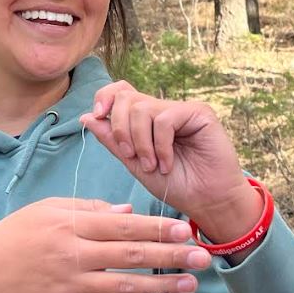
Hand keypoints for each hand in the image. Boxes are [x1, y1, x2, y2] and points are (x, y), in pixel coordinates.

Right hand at [0, 197, 210, 292]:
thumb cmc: (14, 236)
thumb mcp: (47, 210)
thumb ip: (88, 210)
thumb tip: (126, 212)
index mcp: (71, 225)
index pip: (124, 225)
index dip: (157, 227)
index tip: (186, 227)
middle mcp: (74, 255)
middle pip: (131, 254)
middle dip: (170, 254)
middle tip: (202, 255)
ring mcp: (71, 285)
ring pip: (124, 286)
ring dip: (161, 286)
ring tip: (189, 284)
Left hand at [79, 80, 259, 235]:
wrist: (206, 201)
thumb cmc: (174, 184)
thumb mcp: (134, 164)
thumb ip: (112, 141)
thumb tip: (87, 116)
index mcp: (144, 118)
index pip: (119, 91)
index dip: (104, 97)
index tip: (97, 115)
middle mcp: (161, 109)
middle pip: (125, 97)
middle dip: (120, 129)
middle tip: (130, 155)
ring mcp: (180, 109)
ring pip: (141, 109)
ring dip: (141, 143)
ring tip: (152, 165)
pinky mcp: (198, 112)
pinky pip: (164, 120)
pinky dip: (160, 146)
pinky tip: (167, 163)